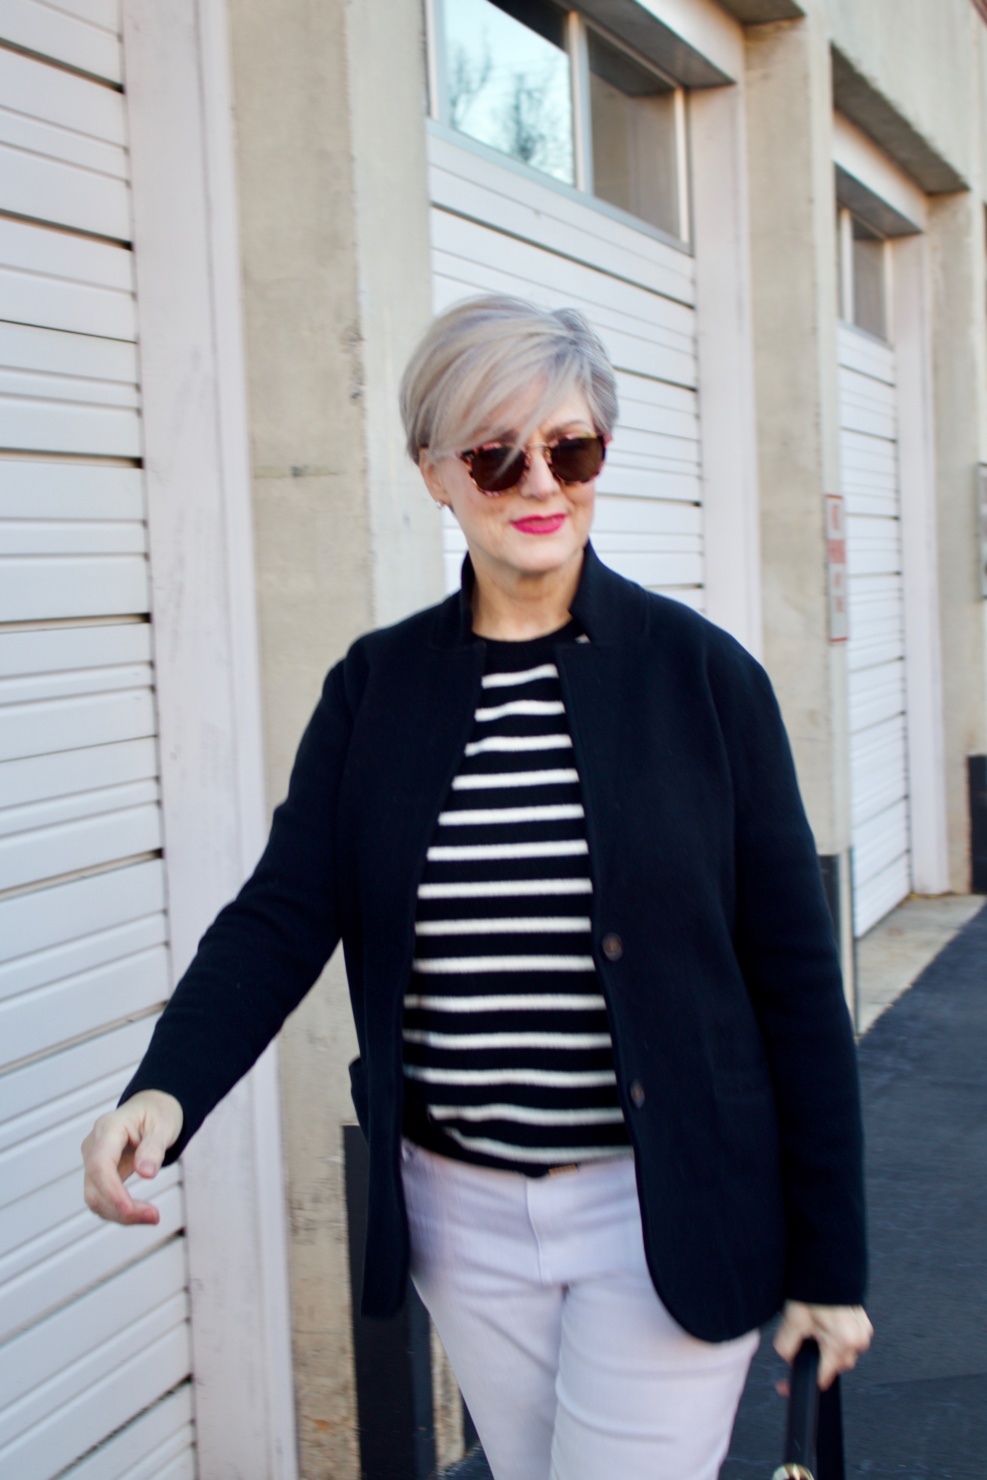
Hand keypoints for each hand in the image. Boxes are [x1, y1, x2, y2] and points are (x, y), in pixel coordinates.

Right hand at [82, 1090, 183, 1224]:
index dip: (111, 1191)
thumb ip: (153, 1148)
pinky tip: (141, 1213)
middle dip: (120, 1208)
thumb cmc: (157, 1114)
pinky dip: (119, 1210)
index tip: (130, 1210)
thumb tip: (146, 1174)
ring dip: (120, 1214)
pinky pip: (102, 1198)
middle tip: (154, 1217)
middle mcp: (94, 1145)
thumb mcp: (163, 1126)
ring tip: (152, 1216)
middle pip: (94, 1186)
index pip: (100, 1165)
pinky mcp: (98, 1174)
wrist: (151, 1109)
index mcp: (109, 1128)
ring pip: (95, 1198)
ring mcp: (92, 1159)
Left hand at [774, 1300, 872, 1389]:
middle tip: (801, 1339)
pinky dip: (835, 1337)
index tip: (787, 1385)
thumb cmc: (813, 1291)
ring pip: (842, 1354)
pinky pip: (848, 1340)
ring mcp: (864, 1332)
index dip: (803, 1380)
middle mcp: (858, 1340)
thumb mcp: (793, 1320)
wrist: (828, 1265)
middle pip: (834, 1366)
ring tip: (814, 1326)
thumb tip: (789, 1359)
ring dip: (827, 1347)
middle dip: (817, 1359)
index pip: (822, 1377)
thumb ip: (787, 1346)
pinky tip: (824, 1322)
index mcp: (842, 1342)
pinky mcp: (863, 1324)